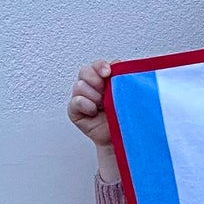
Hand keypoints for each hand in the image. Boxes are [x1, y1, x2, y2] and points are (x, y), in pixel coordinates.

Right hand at [67, 60, 120, 180]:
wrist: (121, 139)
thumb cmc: (125, 117)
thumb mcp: (128, 95)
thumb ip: (122, 77)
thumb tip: (118, 63)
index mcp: (104, 80)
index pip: (97, 65)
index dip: (100, 66)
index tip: (108, 72)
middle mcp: (92, 87)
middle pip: (85, 72)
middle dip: (95, 80)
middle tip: (105, 92)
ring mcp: (82, 98)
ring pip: (79, 86)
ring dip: (93, 95)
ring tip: (102, 105)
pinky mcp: (75, 111)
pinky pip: (75, 101)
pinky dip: (85, 105)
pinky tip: (94, 111)